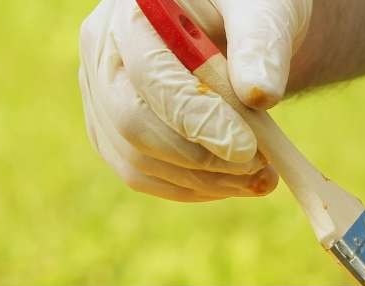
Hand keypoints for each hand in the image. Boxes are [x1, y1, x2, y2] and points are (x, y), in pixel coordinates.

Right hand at [78, 0, 311, 200]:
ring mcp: (101, 94)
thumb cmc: (251, 8)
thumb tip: (259, 95)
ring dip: (202, 181)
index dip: (197, 119)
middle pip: (131, 123)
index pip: (151, 75)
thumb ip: (260, 45)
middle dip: (198, 158)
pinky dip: (190, 188)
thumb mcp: (264, 11)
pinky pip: (141, 173)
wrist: (239, 25)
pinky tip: (234, 182)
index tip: (246, 149)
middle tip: (258, 168)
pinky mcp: (112, 129)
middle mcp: (104, 52)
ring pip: (135, 160)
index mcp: (133, 13)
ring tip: (261, 177)